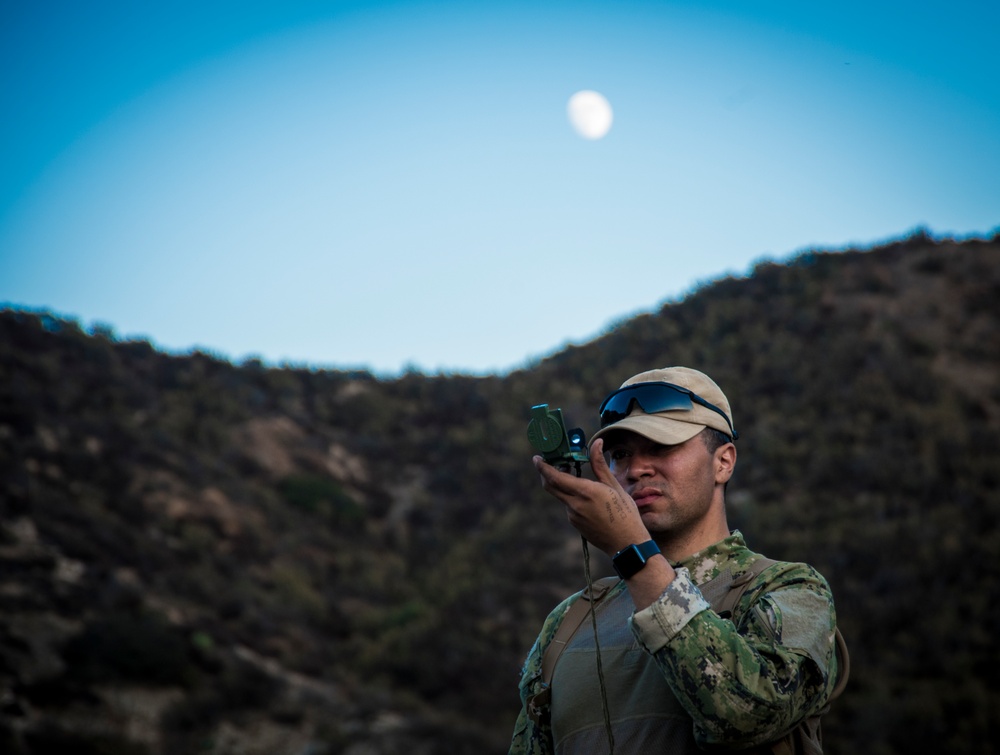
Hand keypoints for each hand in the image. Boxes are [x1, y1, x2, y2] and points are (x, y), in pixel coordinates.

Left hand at [533, 438, 649, 556]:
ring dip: (564, 485)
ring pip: (561, 496)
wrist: (627, 544)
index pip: (555, 477)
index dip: (543, 467)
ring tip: (579, 478)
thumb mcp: (615, 486)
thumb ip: (600, 464)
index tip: (536, 458)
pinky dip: (572, 497)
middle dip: (546, 473)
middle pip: (551, 486)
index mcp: (585, 492)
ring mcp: (573, 516)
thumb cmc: (625, 513)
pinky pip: (569, 506)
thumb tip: (596, 443)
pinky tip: (589, 499)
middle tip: (551, 463)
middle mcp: (575, 504)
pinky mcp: (575, 523)